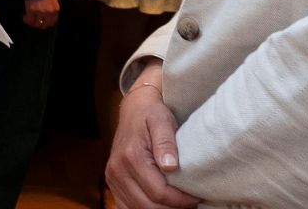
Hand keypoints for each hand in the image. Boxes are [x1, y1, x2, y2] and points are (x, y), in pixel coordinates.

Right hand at [23, 0, 59, 28]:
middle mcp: (49, 13)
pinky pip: (29, 20)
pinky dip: (26, 19)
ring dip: (32, 22)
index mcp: (55, 9)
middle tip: (34, 22)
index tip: (42, 22)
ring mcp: (40, 12)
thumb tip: (45, 15)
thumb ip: (50, 8)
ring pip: (36, 24)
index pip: (52, 22)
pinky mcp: (31, 11)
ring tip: (28, 19)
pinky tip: (24, 17)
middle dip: (39, 24)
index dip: (46, 23)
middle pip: (44, 25)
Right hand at [105, 62, 199, 208]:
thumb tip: (170, 167)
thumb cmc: (151, 113)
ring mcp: (112, 177)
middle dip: (171, 208)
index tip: (195, 198)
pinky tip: (160, 204)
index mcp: (131, 156)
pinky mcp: (112, 181)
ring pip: (137, 208)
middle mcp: (117, 170)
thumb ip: (166, 143)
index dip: (179, 200)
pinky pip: (126, 206)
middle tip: (190, 203)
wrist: (133, 108)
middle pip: (147, 205)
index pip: (158, 191)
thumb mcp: (162, 121)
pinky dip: (144, 208)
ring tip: (177, 203)